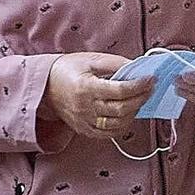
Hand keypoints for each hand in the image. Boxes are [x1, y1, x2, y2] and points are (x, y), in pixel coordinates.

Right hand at [40, 52, 155, 138]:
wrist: (44, 87)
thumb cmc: (67, 70)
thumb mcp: (91, 59)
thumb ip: (116, 63)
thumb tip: (138, 67)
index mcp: (86, 87)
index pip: (120, 90)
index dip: (139, 85)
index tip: (150, 79)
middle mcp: (85, 107)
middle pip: (122, 109)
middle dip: (141, 98)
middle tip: (150, 88)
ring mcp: (84, 121)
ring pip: (118, 124)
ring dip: (134, 112)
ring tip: (140, 99)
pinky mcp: (84, 130)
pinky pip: (109, 134)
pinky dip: (123, 125)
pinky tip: (128, 113)